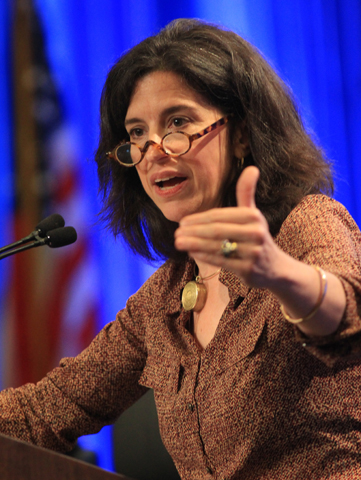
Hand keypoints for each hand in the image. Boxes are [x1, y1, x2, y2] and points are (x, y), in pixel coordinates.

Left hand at [174, 166, 282, 287]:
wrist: (275, 268)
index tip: (182, 222)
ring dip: (194, 244)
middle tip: (176, 234)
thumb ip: (246, 193)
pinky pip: (221, 261)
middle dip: (193, 232)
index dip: (198, 219)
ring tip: (179, 243)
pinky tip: (192, 253)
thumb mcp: (253, 214)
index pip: (219, 216)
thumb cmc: (256, 236)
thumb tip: (252, 168)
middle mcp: (255, 232)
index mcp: (253, 216)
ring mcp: (253, 252)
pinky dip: (204, 256)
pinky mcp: (248, 269)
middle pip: (217, 230)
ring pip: (217, 246)